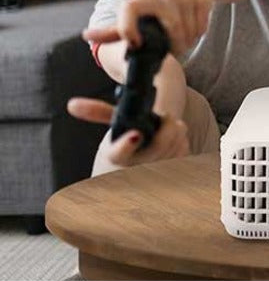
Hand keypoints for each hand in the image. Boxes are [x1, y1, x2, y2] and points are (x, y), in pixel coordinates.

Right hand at [67, 97, 189, 166]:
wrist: (134, 175)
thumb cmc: (123, 149)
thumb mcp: (112, 132)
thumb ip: (98, 113)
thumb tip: (72, 104)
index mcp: (116, 158)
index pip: (119, 155)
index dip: (126, 146)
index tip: (134, 134)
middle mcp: (135, 170)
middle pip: (159, 146)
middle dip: (167, 128)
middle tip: (167, 118)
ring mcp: (154, 175)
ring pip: (175, 147)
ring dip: (176, 132)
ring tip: (170, 126)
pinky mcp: (172, 175)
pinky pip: (183, 153)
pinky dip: (181, 142)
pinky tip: (175, 140)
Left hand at [84, 0, 213, 54]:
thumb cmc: (161, 1)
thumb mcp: (138, 11)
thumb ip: (114, 29)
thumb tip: (86, 36)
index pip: (128, 9)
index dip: (127, 28)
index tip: (135, 44)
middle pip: (170, 31)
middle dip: (175, 46)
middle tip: (174, 50)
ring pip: (189, 32)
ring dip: (188, 42)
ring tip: (185, 39)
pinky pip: (202, 27)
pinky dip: (199, 33)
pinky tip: (195, 28)